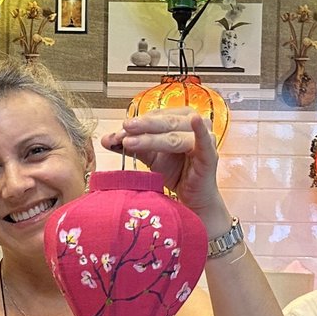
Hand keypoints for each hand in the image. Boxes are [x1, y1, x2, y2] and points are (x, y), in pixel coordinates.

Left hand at [101, 109, 228, 227]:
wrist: (192, 198)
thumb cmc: (176, 172)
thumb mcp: (150, 157)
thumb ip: (132, 145)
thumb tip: (106, 139)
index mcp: (178, 118)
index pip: (155, 117)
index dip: (135, 124)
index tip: (116, 135)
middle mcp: (193, 123)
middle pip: (164, 122)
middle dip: (141, 127)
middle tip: (123, 129)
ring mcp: (204, 138)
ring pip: (173, 136)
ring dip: (151, 138)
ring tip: (130, 142)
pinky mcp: (210, 155)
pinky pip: (204, 141)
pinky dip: (199, 130)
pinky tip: (195, 120)